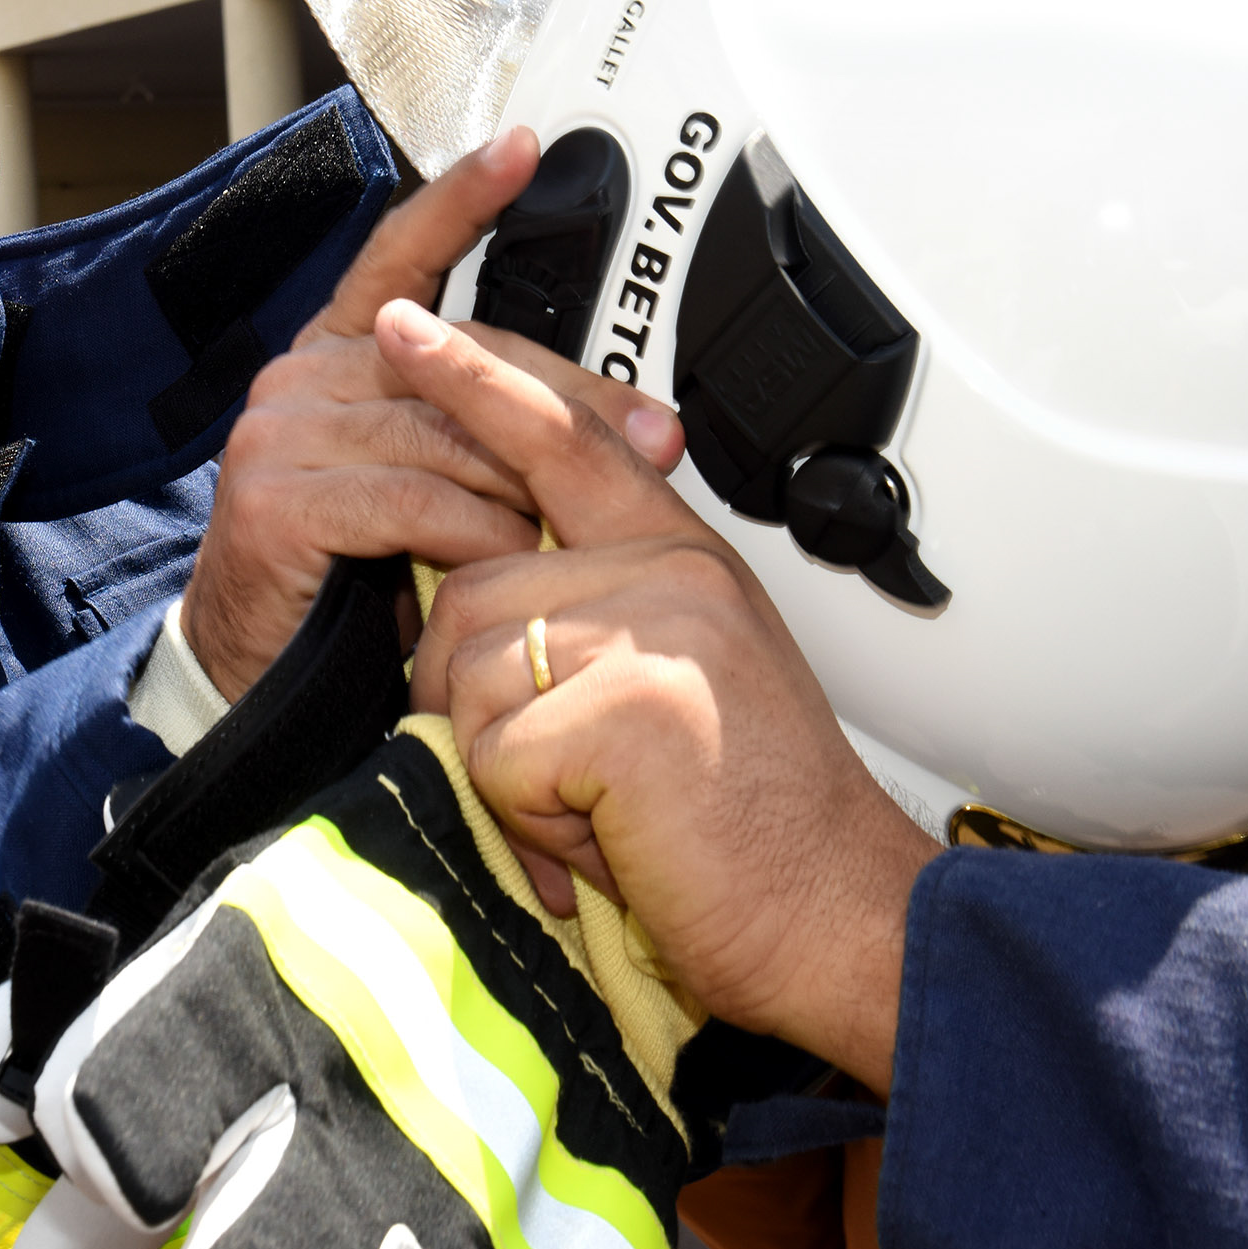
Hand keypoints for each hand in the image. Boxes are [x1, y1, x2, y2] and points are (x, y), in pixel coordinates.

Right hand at [177, 129, 656, 698]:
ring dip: (522, 489)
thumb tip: (628, 426)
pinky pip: (414, 500)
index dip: (462, 199)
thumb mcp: (433, 491)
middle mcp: (301, 378)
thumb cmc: (350, 589)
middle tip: (651, 440)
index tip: (522, 148)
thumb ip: (494, 439)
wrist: (260, 684)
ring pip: (446, 434)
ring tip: (559, 536)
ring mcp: (281, 433)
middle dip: (565, 403)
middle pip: (461, 357)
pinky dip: (472, 536)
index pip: (400, 256)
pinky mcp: (278, 499)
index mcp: (338, 356)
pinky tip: (497, 562)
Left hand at [381, 300, 932, 1094]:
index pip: (563, 436)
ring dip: (506, 768)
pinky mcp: (628, 703)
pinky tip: (611, 839)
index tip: (402, 324)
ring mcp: (655, 629)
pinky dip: (528, 818)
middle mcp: (674, 574)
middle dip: (478, 703)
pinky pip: (493, 749)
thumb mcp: (675, 691)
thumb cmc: (754, 833)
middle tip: (573, 782)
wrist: (844, 924)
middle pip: (471, 590)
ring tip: (606, 814)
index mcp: (685, 560)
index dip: (476, 377)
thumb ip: (593, 624)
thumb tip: (474, 618)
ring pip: (470, 668)